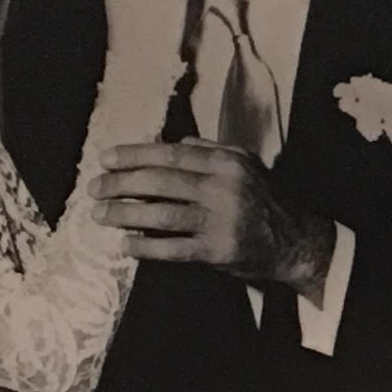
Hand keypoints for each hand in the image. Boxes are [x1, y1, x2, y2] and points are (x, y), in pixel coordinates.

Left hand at [87, 139, 333, 290]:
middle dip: (120, 184)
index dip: (133, 155)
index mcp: (226, 163)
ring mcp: (219, 221)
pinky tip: (126, 244)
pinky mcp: (217, 251)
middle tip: (95, 188)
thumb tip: (177, 140)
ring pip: (161, 215)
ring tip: (100, 215)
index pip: (170, 153)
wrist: (296, 241)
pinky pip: (173, 249)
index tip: (106, 159)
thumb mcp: (246, 164)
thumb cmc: (266, 200)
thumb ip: (211, 150)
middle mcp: (222, 188)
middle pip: (159, 182)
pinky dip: (146, 247)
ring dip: (124, 214)